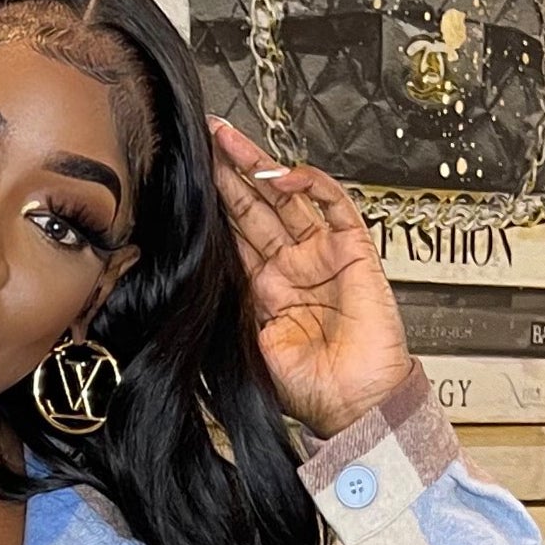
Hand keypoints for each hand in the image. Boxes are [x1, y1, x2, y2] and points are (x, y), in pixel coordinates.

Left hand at [210, 122, 413, 437]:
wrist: (353, 405)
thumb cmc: (309, 390)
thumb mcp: (251, 343)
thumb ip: (232, 305)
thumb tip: (199, 273)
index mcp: (266, 290)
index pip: (236, 235)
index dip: (216, 205)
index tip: (190, 178)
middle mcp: (293, 267)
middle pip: (256, 208)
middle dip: (230, 173)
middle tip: (206, 139)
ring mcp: (322, 256)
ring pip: (288, 199)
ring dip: (260, 168)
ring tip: (230, 141)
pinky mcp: (353, 252)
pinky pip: (335, 207)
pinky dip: (313, 186)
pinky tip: (286, 175)